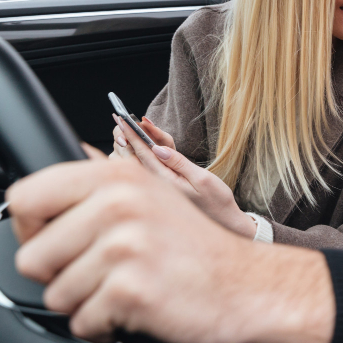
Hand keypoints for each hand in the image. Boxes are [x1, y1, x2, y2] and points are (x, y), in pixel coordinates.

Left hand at [7, 153, 334, 342]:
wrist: (248, 285)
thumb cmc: (196, 248)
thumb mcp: (151, 196)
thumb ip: (97, 189)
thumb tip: (36, 194)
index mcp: (115, 177)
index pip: (25, 197)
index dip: (32, 230)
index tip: (59, 242)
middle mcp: (118, 204)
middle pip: (31, 257)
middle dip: (60, 276)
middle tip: (103, 272)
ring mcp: (124, 247)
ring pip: (55, 296)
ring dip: (87, 303)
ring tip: (127, 287)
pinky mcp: (130, 290)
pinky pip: (82, 323)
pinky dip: (105, 326)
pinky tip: (136, 308)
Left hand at [115, 116, 254, 238]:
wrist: (224, 222)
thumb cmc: (217, 201)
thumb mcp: (202, 179)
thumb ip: (179, 163)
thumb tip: (158, 149)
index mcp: (166, 182)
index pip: (145, 155)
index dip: (133, 136)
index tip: (122, 121)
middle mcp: (158, 187)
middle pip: (135, 159)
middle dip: (127, 139)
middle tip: (119, 120)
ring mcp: (160, 189)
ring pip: (138, 164)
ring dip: (132, 146)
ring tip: (127, 129)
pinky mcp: (164, 190)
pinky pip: (147, 170)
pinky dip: (141, 155)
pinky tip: (140, 147)